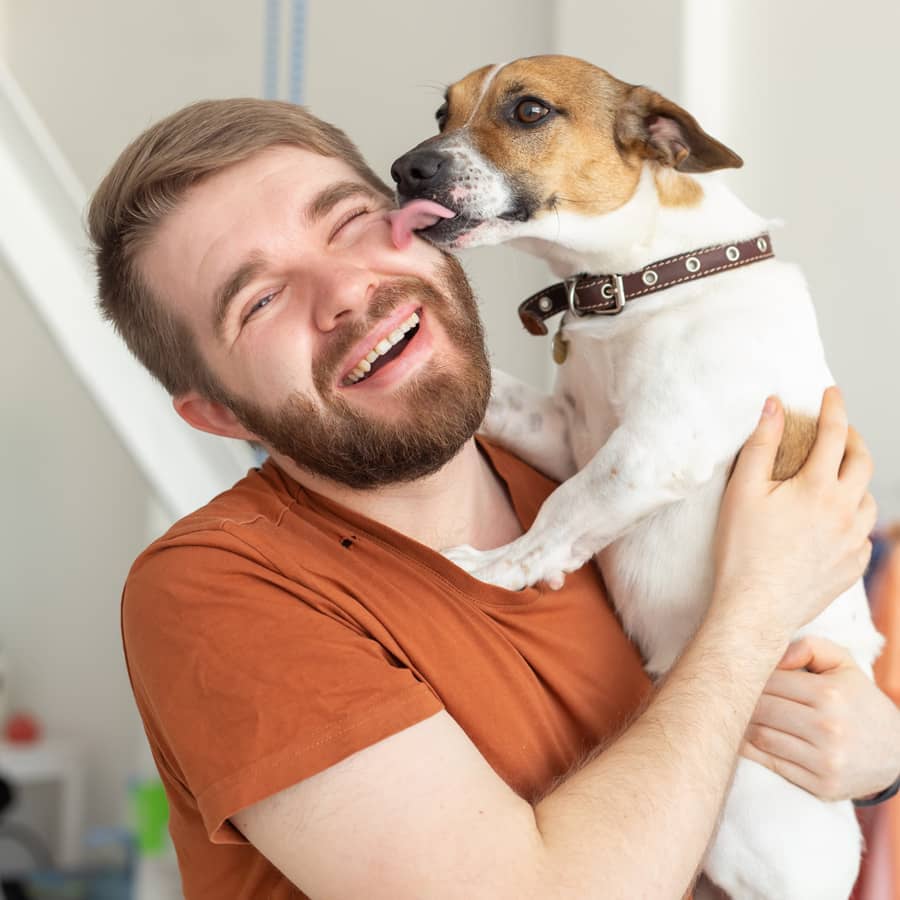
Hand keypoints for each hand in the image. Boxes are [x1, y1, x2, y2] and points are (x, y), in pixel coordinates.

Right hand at [711, 388, 875, 638]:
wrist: (756, 607)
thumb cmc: (742, 549)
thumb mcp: (742, 490)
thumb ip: (761, 443)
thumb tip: (774, 406)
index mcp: (818, 487)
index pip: (833, 433)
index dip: (834, 408)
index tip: (831, 392)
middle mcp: (845, 510)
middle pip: (863, 461)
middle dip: (853, 439)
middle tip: (839, 432)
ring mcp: (853, 541)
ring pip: (868, 498)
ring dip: (856, 480)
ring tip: (838, 477)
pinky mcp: (852, 566)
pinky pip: (864, 533)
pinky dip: (854, 518)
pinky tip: (836, 521)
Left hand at [742, 636, 899, 800]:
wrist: (895, 753)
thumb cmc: (857, 699)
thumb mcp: (842, 663)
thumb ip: (808, 647)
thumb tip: (774, 658)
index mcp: (830, 694)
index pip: (768, 681)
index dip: (752, 677)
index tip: (745, 677)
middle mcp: (828, 728)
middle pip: (760, 709)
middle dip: (743, 701)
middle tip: (733, 696)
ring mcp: (825, 761)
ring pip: (760, 736)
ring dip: (743, 725)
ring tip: (738, 715)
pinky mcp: (821, 786)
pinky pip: (770, 763)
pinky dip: (752, 750)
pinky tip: (747, 738)